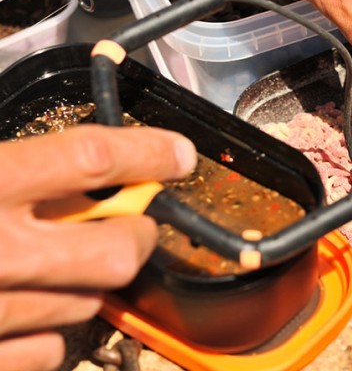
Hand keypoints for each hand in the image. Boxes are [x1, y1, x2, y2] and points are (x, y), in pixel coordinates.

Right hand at [0, 125, 195, 370]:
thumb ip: (19, 166)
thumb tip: (84, 167)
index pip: (92, 158)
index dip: (148, 154)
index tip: (178, 155)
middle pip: (119, 251)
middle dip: (135, 236)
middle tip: (126, 224)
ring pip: (90, 303)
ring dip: (87, 283)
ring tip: (54, 267)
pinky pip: (52, 350)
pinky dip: (49, 332)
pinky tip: (24, 311)